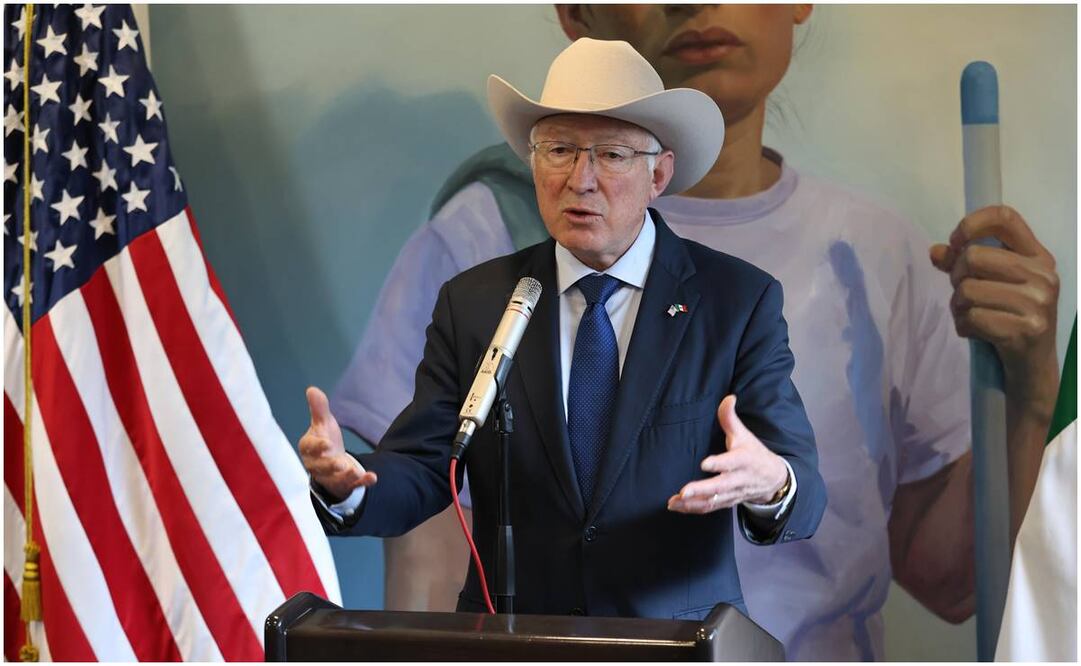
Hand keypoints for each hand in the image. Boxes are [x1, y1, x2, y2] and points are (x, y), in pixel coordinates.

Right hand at [299, 386, 377, 500]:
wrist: (331, 465)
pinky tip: (373, 477)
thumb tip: (312, 389)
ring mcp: (331, 477)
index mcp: (309, 448)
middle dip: (331, 466)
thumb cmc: (324, 440)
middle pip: (322, 467)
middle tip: (340, 463)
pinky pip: (353, 485)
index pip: (310, 447)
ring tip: (355, 471)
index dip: (317, 446)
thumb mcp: (322, 424)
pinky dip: (363, 481)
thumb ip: (319, 409)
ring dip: (346, 476)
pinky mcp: (345, 484)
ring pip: (336, 479)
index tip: (326, 445)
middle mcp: (317, 465)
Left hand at [667, 395, 788, 513]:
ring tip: (675, 501)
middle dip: (702, 490)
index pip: (732, 462)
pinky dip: (693, 509)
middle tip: (684, 491)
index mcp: (743, 460)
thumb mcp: (744, 434)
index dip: (719, 463)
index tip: (705, 463)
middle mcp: (738, 479)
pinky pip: (709, 508)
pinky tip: (677, 506)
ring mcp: (732, 493)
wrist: (773, 479)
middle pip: (721, 486)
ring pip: (713, 501)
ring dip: (693, 503)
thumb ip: (730, 418)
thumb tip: (728, 397)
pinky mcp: (726, 502)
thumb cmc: (754, 454)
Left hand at [929, 205, 1058, 412]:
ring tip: (970, 315)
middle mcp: (1043, 275)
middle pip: (973, 257)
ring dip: (958, 307)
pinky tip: (975, 332)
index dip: (971, 224)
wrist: (1031, 367)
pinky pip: (972, 318)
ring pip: (968, 290)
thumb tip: (935, 251)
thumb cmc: (1008, 318)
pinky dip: (963, 326)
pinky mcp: (1027, 330)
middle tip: (963, 294)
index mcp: (1037, 256)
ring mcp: (1039, 303)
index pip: (1005, 217)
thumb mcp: (991, 286)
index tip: (955, 242)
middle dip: (956, 278)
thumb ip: (963, 266)